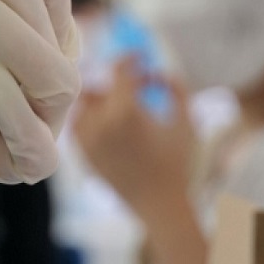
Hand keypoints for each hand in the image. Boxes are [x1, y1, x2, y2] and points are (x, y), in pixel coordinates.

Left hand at [72, 56, 194, 216]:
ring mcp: (87, 139)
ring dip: (100, 98)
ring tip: (121, 104)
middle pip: (99, 85)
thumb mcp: (185, 121)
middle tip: (137, 85)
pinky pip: (77, 124)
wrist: (159, 205)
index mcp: (126, 111)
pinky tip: (108, 121)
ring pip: (83, 104)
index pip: (119, 70)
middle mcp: (100, 122)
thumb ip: (175, 87)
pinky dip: (89, 116)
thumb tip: (156, 72)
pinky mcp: (82, 153)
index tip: (141, 58)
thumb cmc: (177, 163)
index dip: (130, 59)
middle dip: (118, 82)